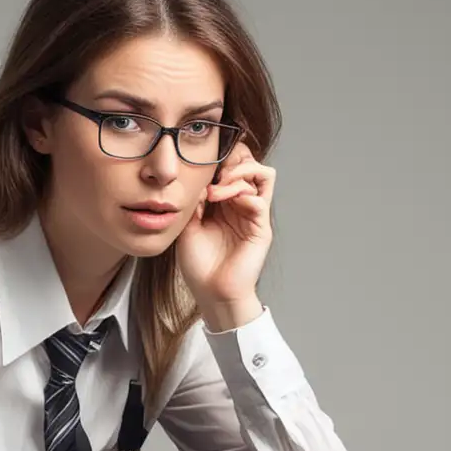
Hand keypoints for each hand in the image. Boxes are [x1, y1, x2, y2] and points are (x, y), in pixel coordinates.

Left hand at [174, 139, 274, 309]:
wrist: (211, 293)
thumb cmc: (199, 265)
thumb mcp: (188, 225)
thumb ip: (195, 200)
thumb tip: (198, 178)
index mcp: (225, 202)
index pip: (233, 166)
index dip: (222, 158)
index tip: (200, 165)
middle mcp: (242, 204)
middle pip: (251, 163)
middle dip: (234, 159)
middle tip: (213, 173)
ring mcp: (253, 215)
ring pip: (262, 174)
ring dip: (239, 173)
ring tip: (217, 188)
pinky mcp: (261, 228)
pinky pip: (260, 199)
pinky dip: (242, 193)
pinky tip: (221, 202)